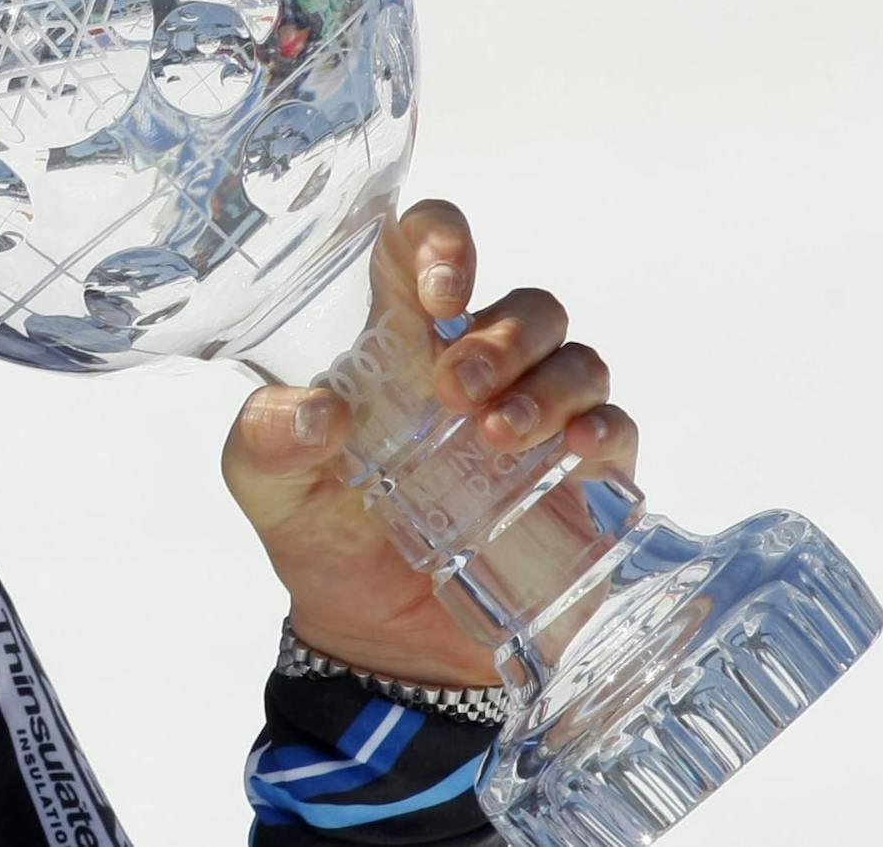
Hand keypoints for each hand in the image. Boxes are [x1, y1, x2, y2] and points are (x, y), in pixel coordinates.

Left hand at [219, 199, 640, 687]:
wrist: (377, 644)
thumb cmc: (322, 536)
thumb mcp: (265, 485)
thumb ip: (267, 438)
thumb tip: (320, 413)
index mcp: (397, 344)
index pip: (424, 251)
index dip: (442, 238)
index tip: (439, 289)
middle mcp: (476, 368)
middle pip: (524, 307)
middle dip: (502, 337)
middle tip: (458, 391)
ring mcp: (535, 421)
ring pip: (575, 358)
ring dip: (548, 384)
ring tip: (499, 434)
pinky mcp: (579, 483)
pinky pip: (617, 429)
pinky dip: (604, 429)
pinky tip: (576, 450)